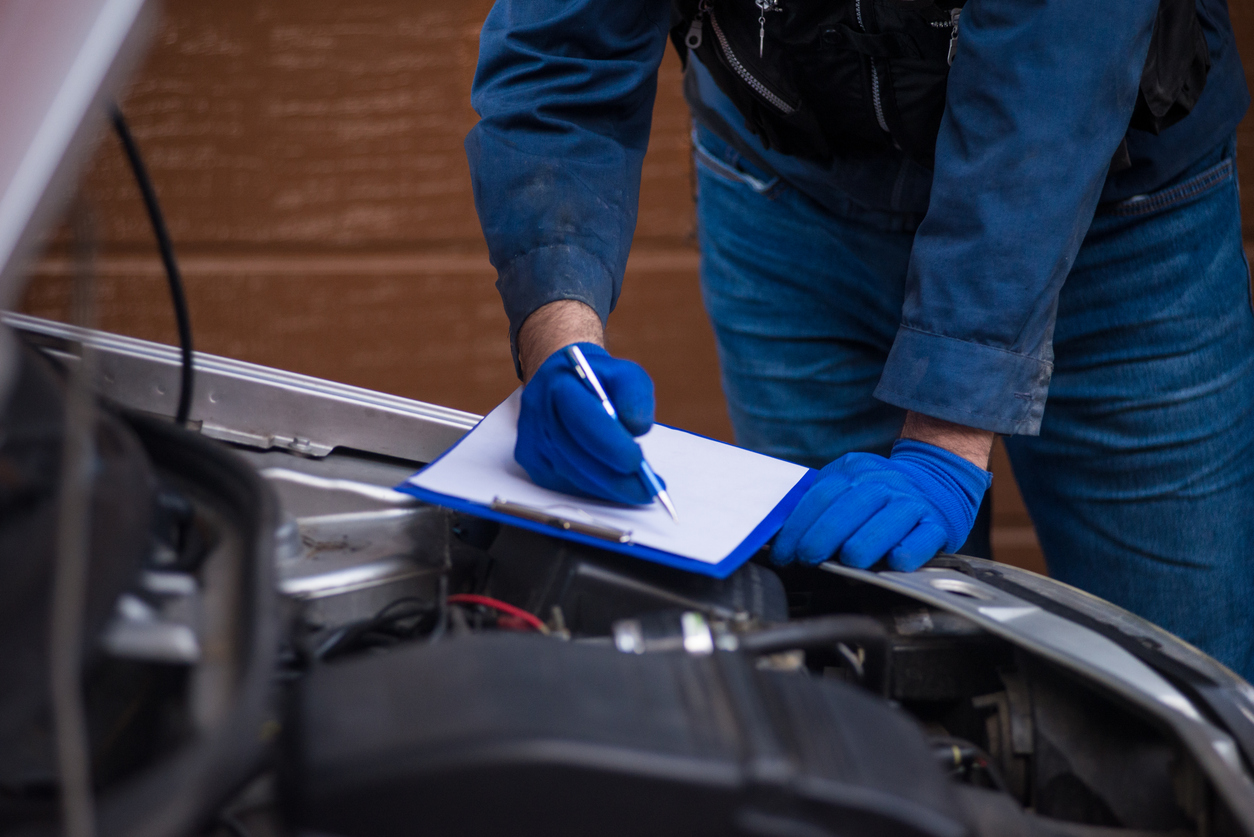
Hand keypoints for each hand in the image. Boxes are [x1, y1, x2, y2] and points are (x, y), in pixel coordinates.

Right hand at [515, 342, 658, 503]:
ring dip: (609, 488)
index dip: (608, 444)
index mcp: (557, 384)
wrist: (561, 383)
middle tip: (647, 488)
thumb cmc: (597, 380)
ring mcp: (531, 442)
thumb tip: (636, 428)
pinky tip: (617, 487)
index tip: (637, 462)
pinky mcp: (533, 463)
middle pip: (576, 455)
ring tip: (640, 489)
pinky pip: (567, 484)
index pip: (581, 418)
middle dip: (614, 477)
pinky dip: (596, 489)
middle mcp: (538, 415)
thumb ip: (634, 395)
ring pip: (573, 475)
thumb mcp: (624, 373)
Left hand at [773, 439, 991, 570]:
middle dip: (821, 538)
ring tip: (847, 561)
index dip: (796, 528)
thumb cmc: (880, 495)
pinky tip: (892, 562)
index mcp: (855, 472)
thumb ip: (820, 506)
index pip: (820, 497)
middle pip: (848, 509)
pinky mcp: (937, 526)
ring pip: (885, 523)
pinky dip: (906, 553)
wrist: (937, 482)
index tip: (783, 554)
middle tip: (807, 559)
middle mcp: (884, 484)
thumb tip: (782, 538)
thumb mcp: (848, 486)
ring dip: (862, 546)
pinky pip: (921, 541)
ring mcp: (912, 504)